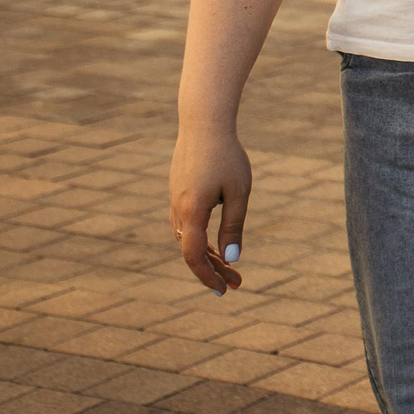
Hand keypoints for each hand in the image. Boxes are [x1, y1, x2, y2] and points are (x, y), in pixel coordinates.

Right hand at [168, 124, 250, 293]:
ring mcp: (175, 201)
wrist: (203, 124)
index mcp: (191, 212)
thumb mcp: (238, 192)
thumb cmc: (227, 156)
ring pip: (188, 239)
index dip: (207, 276)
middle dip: (213, 270)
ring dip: (208, 255)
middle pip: (192, 251)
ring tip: (230, 266)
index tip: (223, 290)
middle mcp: (178, 210)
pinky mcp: (178, 193)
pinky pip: (186, 226)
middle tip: (236, 284)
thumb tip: (232, 258)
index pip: (194, 256)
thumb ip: (233, 225)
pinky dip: (200, 239)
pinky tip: (215, 242)